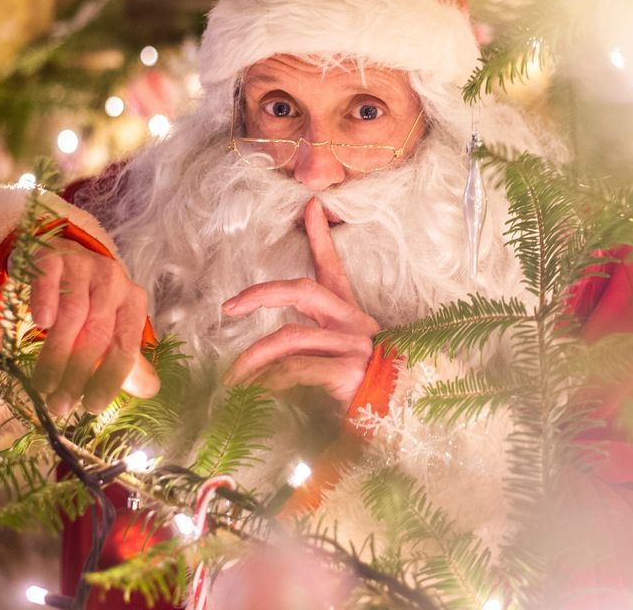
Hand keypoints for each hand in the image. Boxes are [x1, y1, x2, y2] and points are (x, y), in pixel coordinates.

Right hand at [28, 238, 159, 414]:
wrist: (58, 256)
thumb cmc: (86, 299)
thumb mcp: (108, 327)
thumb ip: (124, 358)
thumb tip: (151, 391)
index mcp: (133, 302)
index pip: (126, 346)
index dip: (110, 379)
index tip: (92, 407)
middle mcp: (114, 281)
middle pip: (98, 334)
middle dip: (79, 374)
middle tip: (61, 406)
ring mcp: (83, 265)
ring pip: (73, 313)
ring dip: (57, 353)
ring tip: (43, 385)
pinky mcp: (53, 256)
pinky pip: (50, 280)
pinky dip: (46, 301)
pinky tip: (40, 323)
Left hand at [221, 197, 377, 409]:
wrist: (403, 427)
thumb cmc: (368, 402)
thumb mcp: (340, 372)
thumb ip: (313, 361)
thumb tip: (270, 368)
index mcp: (352, 320)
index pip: (334, 271)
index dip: (321, 237)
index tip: (310, 206)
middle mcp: (356, 325)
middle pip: (303, 290)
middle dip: (262, 294)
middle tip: (229, 306)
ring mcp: (354, 346)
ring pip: (291, 337)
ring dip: (254, 358)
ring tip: (232, 380)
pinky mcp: (349, 370)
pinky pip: (297, 368)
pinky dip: (271, 381)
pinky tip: (258, 395)